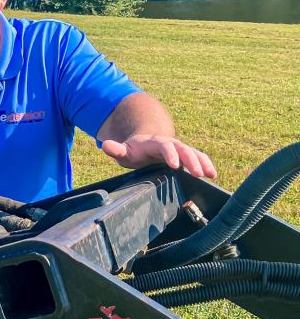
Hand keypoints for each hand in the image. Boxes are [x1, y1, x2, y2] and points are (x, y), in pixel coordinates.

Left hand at [101, 134, 216, 179]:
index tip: (174, 165)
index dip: (170, 154)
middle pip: (183, 149)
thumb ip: (116, 149)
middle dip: (191, 160)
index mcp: (155, 143)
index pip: (164, 146)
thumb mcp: (124, 151)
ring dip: (203, 163)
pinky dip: (206, 165)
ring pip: (194, 153)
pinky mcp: (185, 157)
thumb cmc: (134, 151)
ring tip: (210, 174)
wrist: (144, 144)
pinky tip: (212, 175)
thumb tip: (105, 145)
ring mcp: (179, 150)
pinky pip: (198, 158)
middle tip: (197, 173)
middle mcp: (170, 144)